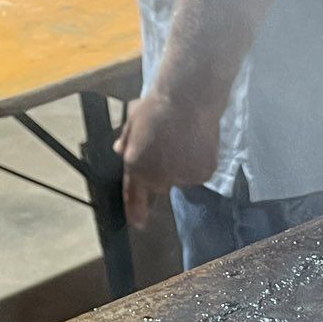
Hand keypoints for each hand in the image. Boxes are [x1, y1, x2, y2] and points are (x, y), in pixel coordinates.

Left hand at [114, 88, 223, 230]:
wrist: (190, 98)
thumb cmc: (158, 106)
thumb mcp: (133, 122)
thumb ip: (126, 142)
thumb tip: (119, 151)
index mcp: (136, 166)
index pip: (133, 196)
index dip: (135, 212)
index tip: (138, 223)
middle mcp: (158, 177)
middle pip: (159, 185)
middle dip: (161, 172)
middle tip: (167, 146)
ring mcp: (182, 177)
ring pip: (180, 178)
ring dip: (181, 166)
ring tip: (184, 139)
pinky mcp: (202, 173)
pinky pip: (198, 173)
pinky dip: (198, 163)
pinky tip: (197, 143)